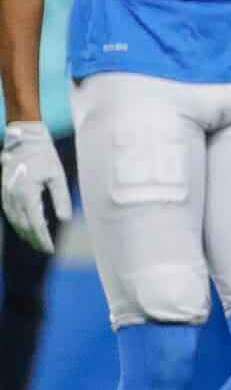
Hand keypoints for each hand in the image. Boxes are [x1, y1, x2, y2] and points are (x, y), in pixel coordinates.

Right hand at [1, 121, 69, 252]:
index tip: (50, 250)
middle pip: (23, 225)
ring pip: (13, 220)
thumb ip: (61, 198)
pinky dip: (16, 222)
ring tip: (36, 242)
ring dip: (24, 233)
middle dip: (34, 239)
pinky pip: (8, 212)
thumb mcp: (58, 176)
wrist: (24, 139)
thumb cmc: (45, 156)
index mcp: (27, 193)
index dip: (42, 238)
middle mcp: (13, 196)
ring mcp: (5, 193)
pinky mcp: (3, 190)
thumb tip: (64, 219)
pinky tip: (25, 228)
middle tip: (45, 249)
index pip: (35, 223)